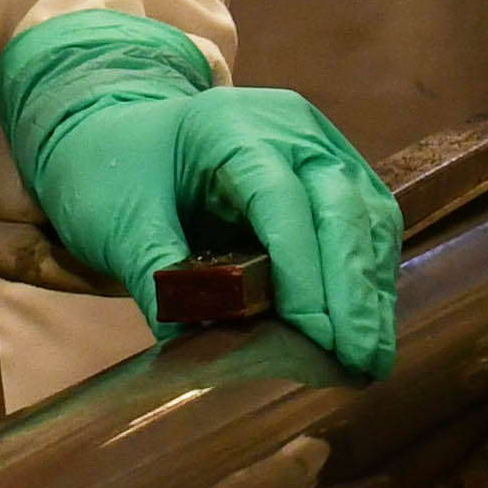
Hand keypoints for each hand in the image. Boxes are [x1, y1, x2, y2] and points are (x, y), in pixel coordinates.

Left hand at [0, 14, 400, 378]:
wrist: (123, 136)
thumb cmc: (115, 174)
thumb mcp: (119, 224)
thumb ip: (160, 280)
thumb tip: (204, 350)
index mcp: (227, 126)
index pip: (279, 198)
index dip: (301, 270)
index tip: (312, 336)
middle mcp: (287, 126)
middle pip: (339, 204)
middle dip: (353, 289)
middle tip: (361, 361)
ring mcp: (317, 144)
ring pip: (365, 214)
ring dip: (371, 288)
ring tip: (369, 358)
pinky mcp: (333, 170)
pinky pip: (366, 220)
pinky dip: (369, 274)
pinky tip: (365, 325)